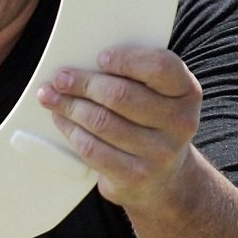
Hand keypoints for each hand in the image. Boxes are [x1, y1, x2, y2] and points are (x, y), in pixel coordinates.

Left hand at [36, 45, 200, 211]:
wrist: (164, 180)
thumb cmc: (151, 123)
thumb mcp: (158, 97)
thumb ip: (135, 76)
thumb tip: (81, 62)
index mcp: (187, 92)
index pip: (160, 66)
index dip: (126, 60)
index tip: (99, 58)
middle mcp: (180, 122)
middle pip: (121, 95)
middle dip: (83, 83)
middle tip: (60, 78)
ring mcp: (159, 153)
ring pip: (102, 121)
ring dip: (70, 106)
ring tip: (50, 96)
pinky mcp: (135, 175)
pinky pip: (93, 148)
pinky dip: (71, 130)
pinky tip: (60, 119)